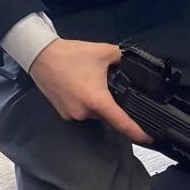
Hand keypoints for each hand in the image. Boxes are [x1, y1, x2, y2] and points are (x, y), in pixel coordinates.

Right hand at [29, 39, 150, 143]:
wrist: (41, 55)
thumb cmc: (70, 55)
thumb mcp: (104, 51)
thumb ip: (123, 58)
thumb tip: (137, 62)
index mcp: (96, 100)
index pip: (121, 122)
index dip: (137, 132)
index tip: (149, 138)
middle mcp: (84, 112)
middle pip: (109, 115)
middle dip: (115, 104)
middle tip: (114, 87)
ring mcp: (73, 115)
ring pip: (96, 113)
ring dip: (101, 102)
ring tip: (95, 83)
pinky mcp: (64, 113)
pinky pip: (84, 112)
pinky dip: (89, 103)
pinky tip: (86, 87)